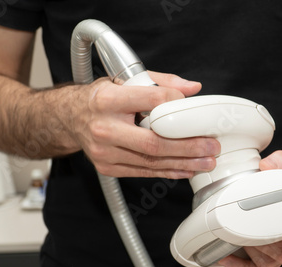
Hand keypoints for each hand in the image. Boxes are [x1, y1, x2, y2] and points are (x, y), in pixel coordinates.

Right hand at [67, 71, 220, 177]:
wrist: (70, 119)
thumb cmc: (100, 99)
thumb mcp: (125, 80)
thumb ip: (160, 82)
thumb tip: (192, 88)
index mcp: (108, 100)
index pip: (150, 100)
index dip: (175, 104)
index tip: (193, 109)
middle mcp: (104, 128)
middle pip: (154, 142)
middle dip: (188, 147)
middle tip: (211, 147)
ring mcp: (105, 152)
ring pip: (151, 161)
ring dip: (183, 163)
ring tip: (206, 161)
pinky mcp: (108, 167)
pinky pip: (144, 171)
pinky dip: (168, 171)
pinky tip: (186, 169)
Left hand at [218, 146, 281, 266]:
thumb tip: (266, 166)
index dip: (263, 252)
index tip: (244, 246)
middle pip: (275, 261)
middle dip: (250, 263)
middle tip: (227, 257)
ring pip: (271, 262)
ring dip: (248, 265)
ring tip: (227, 261)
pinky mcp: (281, 233)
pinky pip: (268, 254)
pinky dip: (250, 260)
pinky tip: (235, 258)